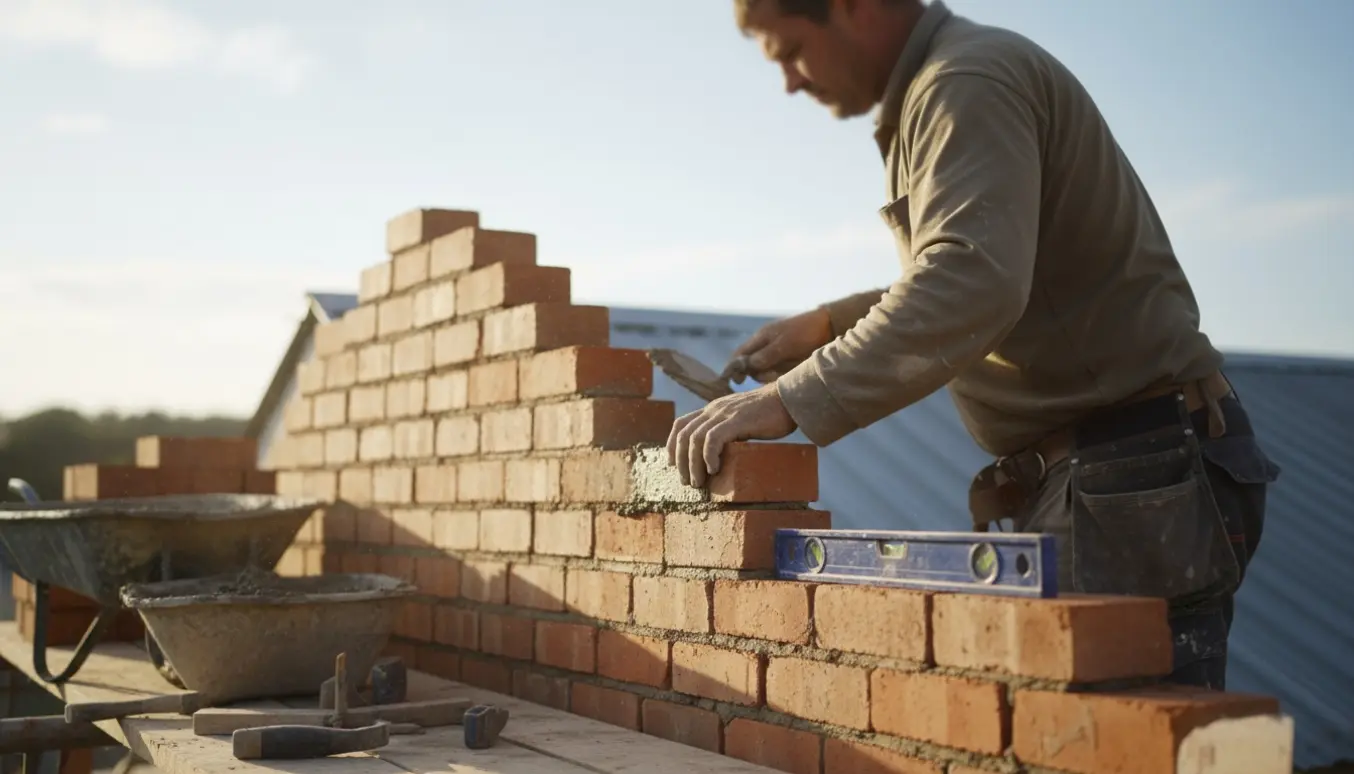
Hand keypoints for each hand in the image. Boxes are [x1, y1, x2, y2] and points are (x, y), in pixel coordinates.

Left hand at [666, 383, 797, 487]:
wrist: (790, 398)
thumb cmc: (771, 414)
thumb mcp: (742, 421)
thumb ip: (729, 431)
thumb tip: (722, 456)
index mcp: (713, 409)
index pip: (681, 424)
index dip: (672, 445)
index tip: (673, 465)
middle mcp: (714, 409)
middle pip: (683, 434)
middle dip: (681, 461)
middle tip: (688, 481)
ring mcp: (724, 413)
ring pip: (695, 439)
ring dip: (693, 464)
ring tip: (699, 481)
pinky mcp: (737, 420)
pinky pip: (713, 439)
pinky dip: (709, 456)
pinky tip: (714, 469)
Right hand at [720, 308, 832, 383]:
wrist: (829, 327)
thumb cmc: (804, 332)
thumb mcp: (784, 344)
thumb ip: (765, 356)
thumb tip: (748, 367)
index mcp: (760, 338)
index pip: (739, 354)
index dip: (735, 368)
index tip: (738, 381)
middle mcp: (765, 347)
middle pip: (751, 367)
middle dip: (758, 374)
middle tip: (772, 375)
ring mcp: (776, 355)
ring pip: (765, 372)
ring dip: (770, 376)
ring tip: (784, 373)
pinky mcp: (787, 362)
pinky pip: (777, 373)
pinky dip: (780, 376)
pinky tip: (789, 373)